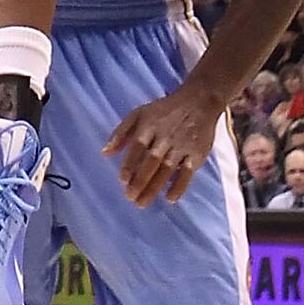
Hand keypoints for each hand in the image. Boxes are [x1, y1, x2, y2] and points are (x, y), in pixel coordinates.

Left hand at [105, 80, 224, 205]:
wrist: (198, 102)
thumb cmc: (164, 111)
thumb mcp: (139, 114)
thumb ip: (120, 133)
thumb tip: (105, 153)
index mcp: (149, 126)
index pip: (138, 146)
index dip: (130, 163)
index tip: (123, 180)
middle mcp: (165, 137)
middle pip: (152, 161)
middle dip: (140, 180)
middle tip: (130, 197)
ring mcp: (182, 146)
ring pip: (167, 169)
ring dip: (154, 187)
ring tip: (142, 202)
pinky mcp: (197, 154)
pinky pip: (188, 172)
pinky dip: (179, 186)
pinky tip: (170, 199)